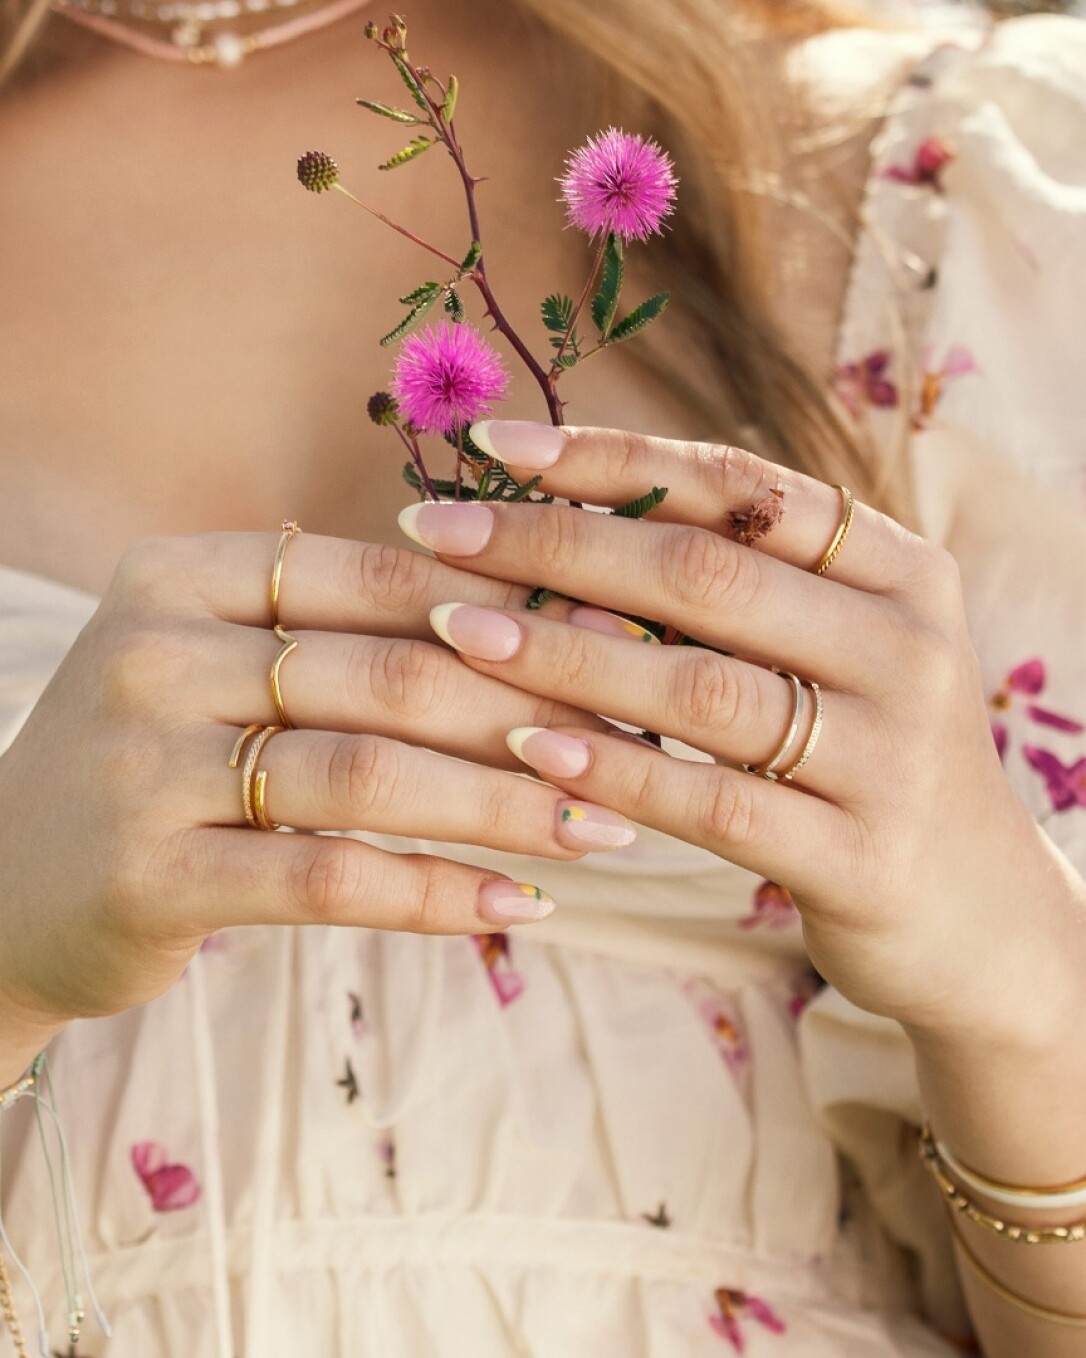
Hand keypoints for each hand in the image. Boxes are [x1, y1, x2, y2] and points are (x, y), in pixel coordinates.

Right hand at [0, 530, 632, 1050]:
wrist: (6, 882)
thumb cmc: (158, 762)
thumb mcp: (224, 662)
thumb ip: (346, 633)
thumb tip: (542, 618)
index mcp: (184, 574)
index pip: (380, 576)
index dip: (511, 611)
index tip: (618, 644)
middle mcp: (156, 652)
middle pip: (389, 673)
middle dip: (531, 712)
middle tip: (637, 744)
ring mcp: (145, 766)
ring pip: (369, 774)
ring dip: (505, 804)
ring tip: (604, 829)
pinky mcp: (150, 876)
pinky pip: (328, 878)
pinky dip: (436, 892)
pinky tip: (519, 906)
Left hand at [400, 422, 1085, 1039]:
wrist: (978, 917)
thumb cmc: (866, 761)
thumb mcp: (834, 654)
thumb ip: (738, 591)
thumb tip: (560, 520)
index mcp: (899, 570)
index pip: (739, 486)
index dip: (609, 460)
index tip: (493, 448)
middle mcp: (908, 645)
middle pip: (707, 572)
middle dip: (559, 543)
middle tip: (439, 531)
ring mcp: (895, 753)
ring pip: (702, 684)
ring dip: (565, 651)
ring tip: (454, 629)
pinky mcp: (864, 855)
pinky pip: (718, 801)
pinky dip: (619, 768)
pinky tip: (532, 748)